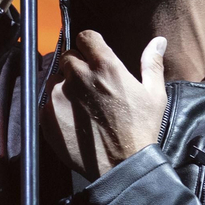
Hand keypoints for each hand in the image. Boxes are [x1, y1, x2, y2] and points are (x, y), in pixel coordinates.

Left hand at [43, 32, 167, 179]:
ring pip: (56, 80)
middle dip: (78, 66)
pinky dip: (57, 108)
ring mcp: (59, 97)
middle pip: (68, 57)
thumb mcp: (154, 95)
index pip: (85, 37)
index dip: (90, 45)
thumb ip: (151, 64)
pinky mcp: (48, 117)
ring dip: (65, 87)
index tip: (93, 55)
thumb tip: (158, 41)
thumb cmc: (141, 130)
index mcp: (104, 66)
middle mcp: (78, 77)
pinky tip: (74, 121)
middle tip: (90, 87)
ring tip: (82, 107)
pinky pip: (47, 103)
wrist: (122, 166)